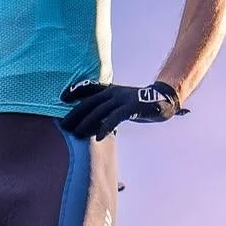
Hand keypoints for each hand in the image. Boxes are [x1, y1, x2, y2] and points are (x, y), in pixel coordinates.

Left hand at [60, 80, 182, 139]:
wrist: (163, 100)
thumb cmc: (139, 104)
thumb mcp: (120, 103)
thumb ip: (107, 108)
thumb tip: (92, 119)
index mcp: (110, 90)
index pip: (89, 88)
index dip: (75, 91)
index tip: (61, 98)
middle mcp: (114, 93)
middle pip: (89, 103)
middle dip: (75, 114)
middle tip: (63, 125)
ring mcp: (123, 99)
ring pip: (100, 111)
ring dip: (86, 123)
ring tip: (76, 133)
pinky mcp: (132, 107)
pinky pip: (116, 117)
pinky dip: (106, 126)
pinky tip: (98, 137)